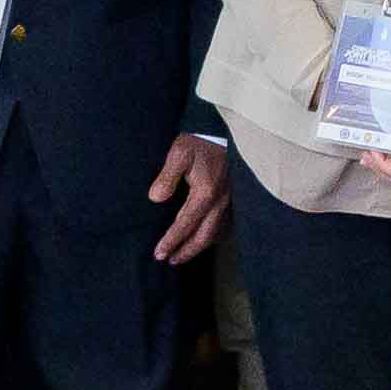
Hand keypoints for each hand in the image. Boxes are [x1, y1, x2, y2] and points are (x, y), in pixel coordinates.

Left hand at [152, 135, 236, 263]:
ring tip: (185, 253)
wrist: (224, 129)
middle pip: (204, 236)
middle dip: (187, 251)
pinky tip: (206, 236)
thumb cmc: (200, 140)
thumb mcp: (179, 153)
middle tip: (170, 260)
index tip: (159, 254)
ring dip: (200, 246)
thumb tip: (155, 199)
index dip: (171, 241)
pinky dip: (213, 236)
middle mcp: (220, 202)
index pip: (185, 225)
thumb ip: (166, 177)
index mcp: (206, 193)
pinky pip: (225, 224)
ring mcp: (230, 201)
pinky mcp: (234, 197)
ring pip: (217, 233)